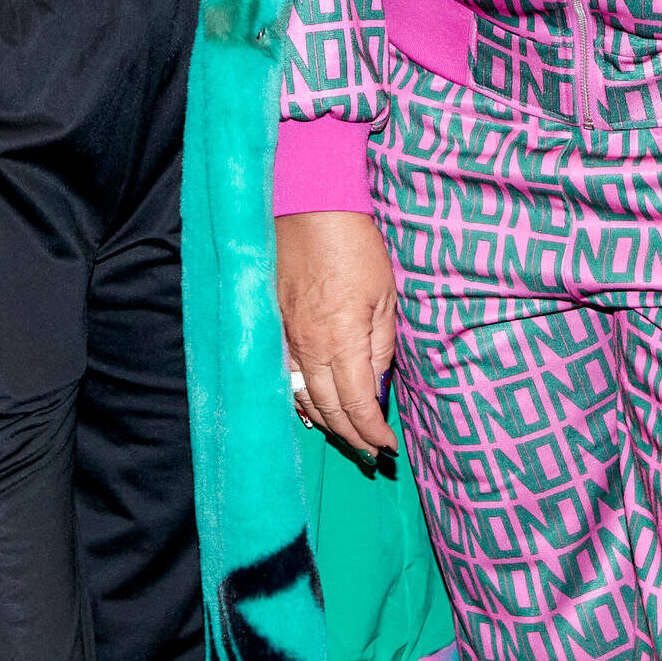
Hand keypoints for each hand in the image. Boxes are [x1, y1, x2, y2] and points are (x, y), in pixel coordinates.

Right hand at [273, 210, 398, 463]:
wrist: (309, 208)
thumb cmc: (355, 246)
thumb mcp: (385, 296)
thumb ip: (381, 347)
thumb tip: (378, 385)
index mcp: (341, 342)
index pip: (357, 406)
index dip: (373, 432)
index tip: (388, 447)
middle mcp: (308, 348)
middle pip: (328, 410)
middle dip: (352, 437)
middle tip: (371, 453)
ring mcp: (285, 339)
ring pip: (303, 398)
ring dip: (326, 423)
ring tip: (347, 438)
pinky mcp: (273, 327)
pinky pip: (284, 377)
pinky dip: (299, 400)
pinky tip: (310, 409)